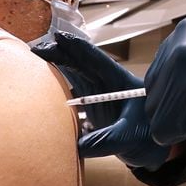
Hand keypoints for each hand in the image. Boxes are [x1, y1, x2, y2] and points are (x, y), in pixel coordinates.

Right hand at [32, 33, 168, 168]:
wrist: (152, 148)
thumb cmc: (149, 136)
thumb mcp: (131, 136)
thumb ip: (108, 140)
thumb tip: (79, 146)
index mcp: (118, 81)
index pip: (95, 59)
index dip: (77, 47)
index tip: (58, 37)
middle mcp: (105, 83)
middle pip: (79, 62)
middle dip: (58, 52)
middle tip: (35, 49)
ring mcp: (96, 94)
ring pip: (72, 74)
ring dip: (54, 66)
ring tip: (32, 61)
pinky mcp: (90, 106)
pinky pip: (70, 91)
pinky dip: (55, 86)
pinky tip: (42, 84)